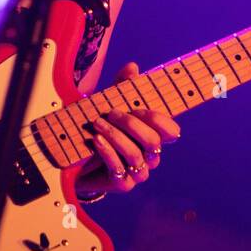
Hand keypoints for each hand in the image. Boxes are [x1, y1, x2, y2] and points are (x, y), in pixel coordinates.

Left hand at [75, 62, 180, 197]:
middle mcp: (150, 156)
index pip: (171, 131)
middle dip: (132, 124)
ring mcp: (138, 171)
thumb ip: (122, 87)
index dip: (161, 120)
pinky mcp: (123, 183)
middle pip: (153, 142)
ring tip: (98, 124)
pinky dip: (107, 152)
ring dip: (116, 136)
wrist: (79, 160)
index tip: (140, 108)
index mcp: (153, 136)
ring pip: (136, 154)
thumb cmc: (101, 129)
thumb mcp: (110, 104)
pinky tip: (96, 140)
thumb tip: (132, 66)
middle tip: (112, 113)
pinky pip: (119, 168)